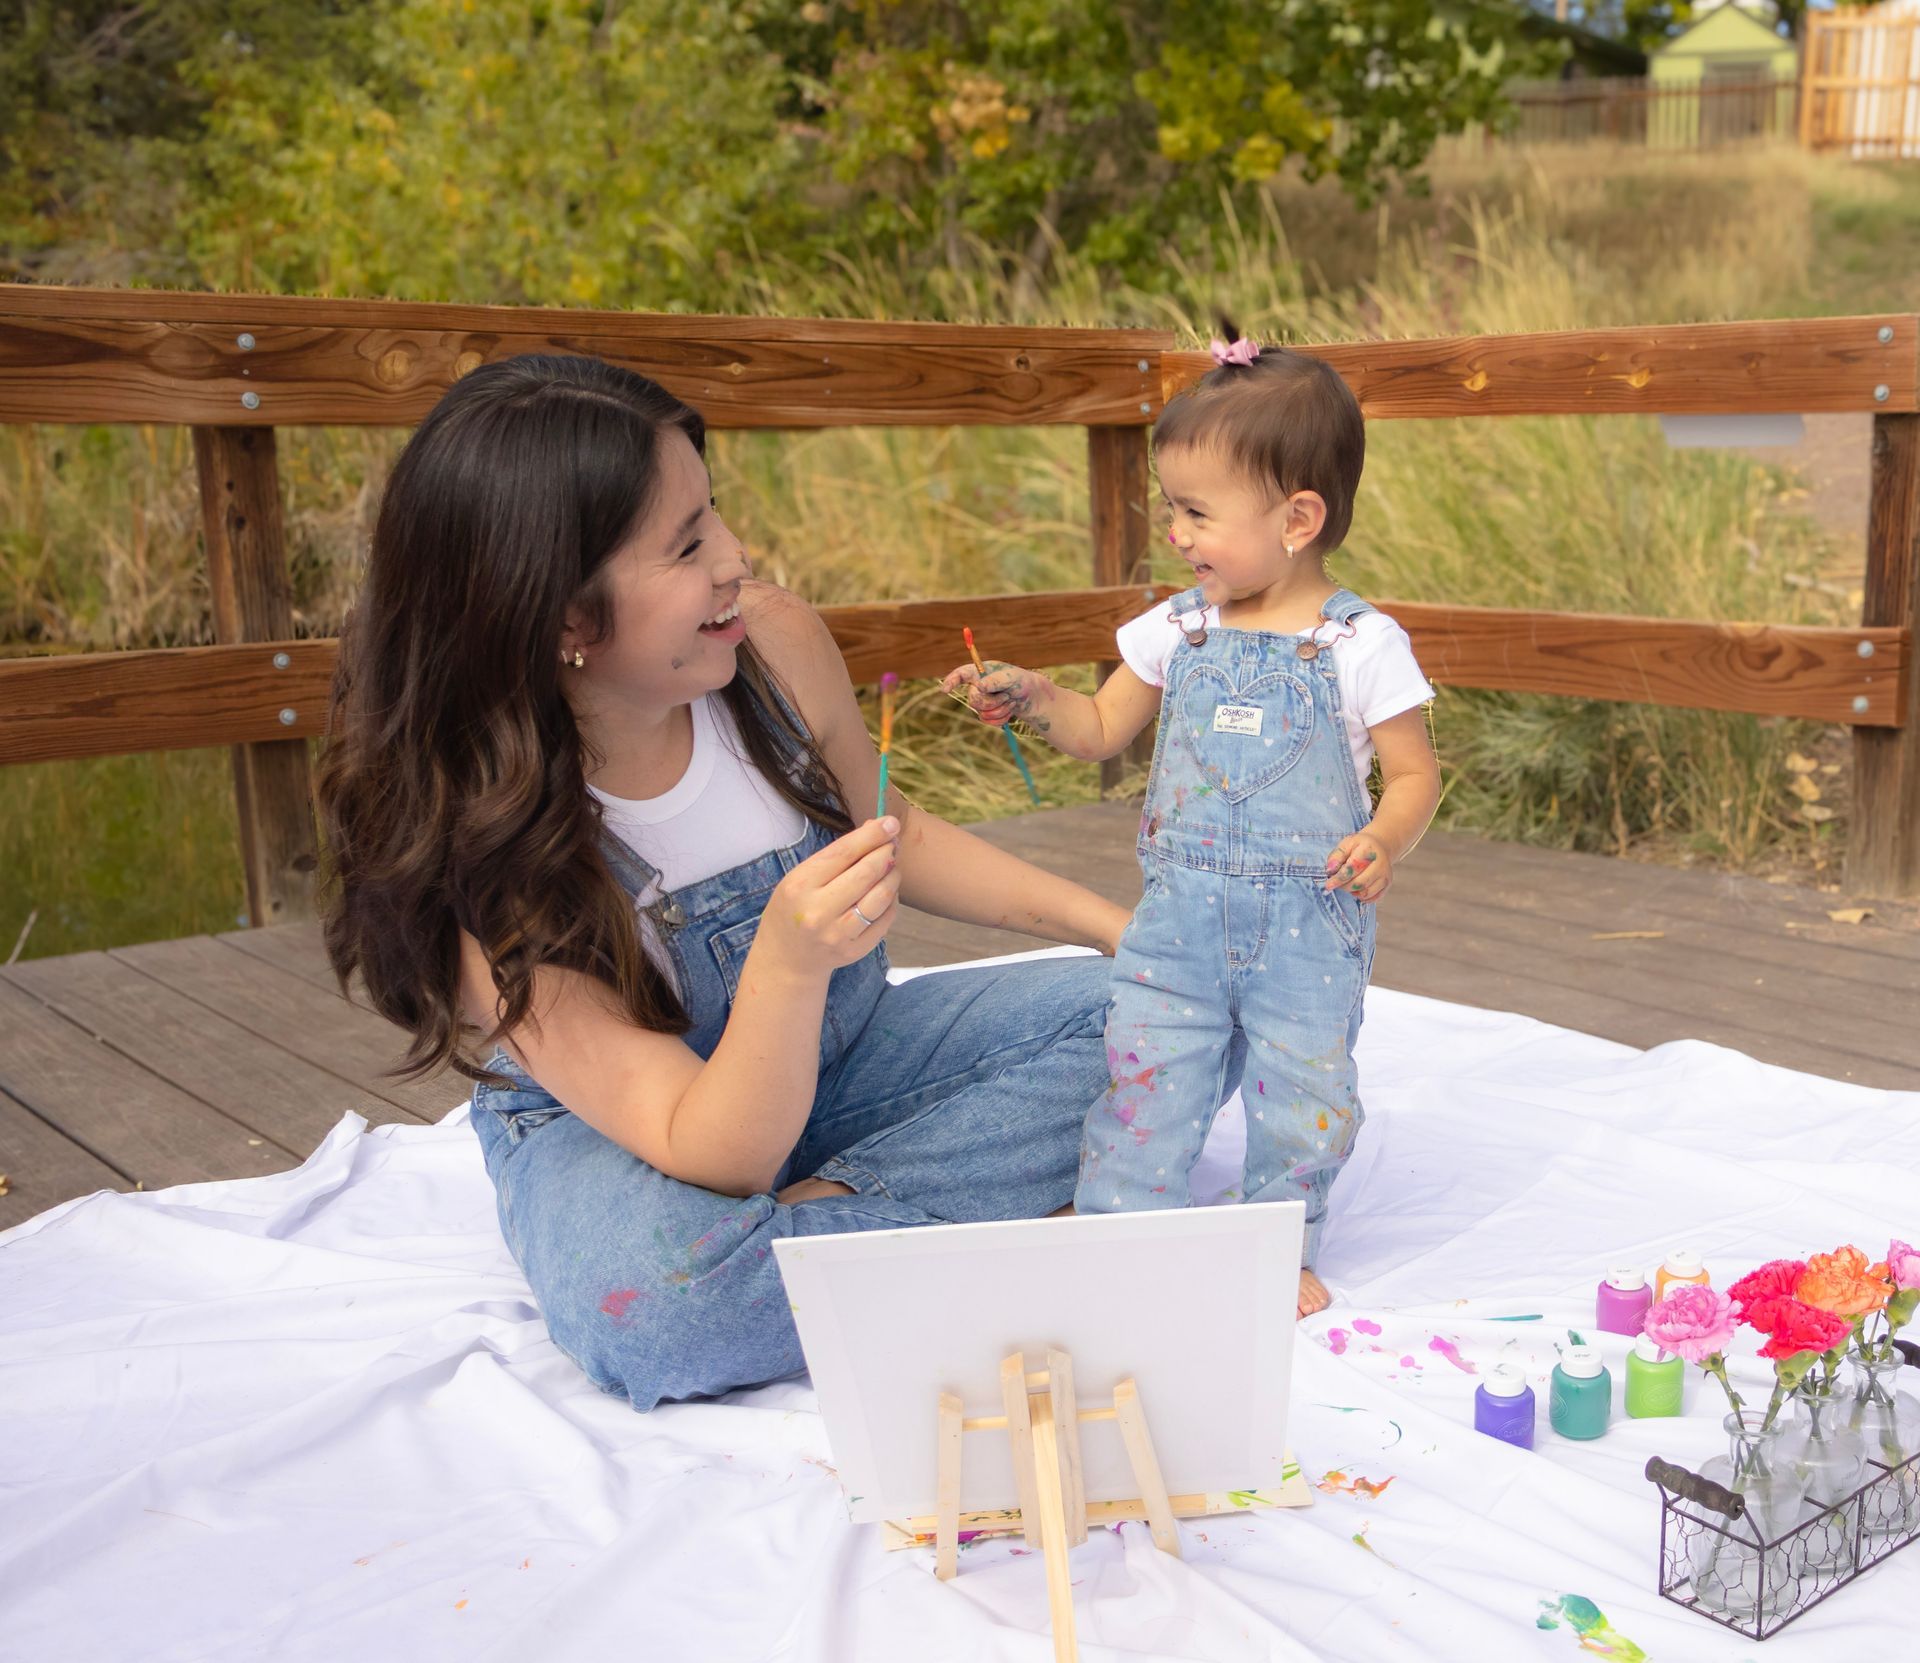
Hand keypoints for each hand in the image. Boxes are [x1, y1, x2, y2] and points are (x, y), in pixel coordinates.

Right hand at [753, 817, 900, 978]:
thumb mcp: (801, 877)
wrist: (785, 958)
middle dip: (886, 853)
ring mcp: (838, 934)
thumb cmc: (794, 907)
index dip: (871, 835)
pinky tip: (885, 892)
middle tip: (893, 844)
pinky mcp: (854, 951)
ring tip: (891, 867)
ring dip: (893, 876)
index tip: (890, 823)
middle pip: (867, 873)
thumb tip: (877, 828)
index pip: (843, 853)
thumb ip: (837, 855)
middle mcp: (818, 911)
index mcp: (800, 885)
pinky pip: (885, 919)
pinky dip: (891, 900)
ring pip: (881, 897)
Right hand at [940, 659, 1048, 728]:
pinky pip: (986, 721)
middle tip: (1008, 695)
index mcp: (981, 671)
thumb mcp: (1013, 678)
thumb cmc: (1022, 682)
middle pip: (973, 699)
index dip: (951, 681)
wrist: (1032, 699)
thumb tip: (979, 686)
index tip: (945, 689)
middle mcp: (978, 685)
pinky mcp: (986, 713)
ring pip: (980, 712)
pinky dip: (1001, 719)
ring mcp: (981, 700)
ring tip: (1011, 702)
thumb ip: (996, 680)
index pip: (961, 674)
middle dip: (992, 701)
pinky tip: (1009, 712)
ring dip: (1000, 710)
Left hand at [1324, 833, 1391, 902]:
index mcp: (1368, 849)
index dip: (1339, 879)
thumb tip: (1330, 870)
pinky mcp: (1387, 884)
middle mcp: (1380, 863)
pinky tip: (1356, 889)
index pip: (1352, 868)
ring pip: (1366, 892)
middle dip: (1344, 886)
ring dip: (1352, 892)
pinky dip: (1362, 897)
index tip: (1328, 885)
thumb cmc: (1359, 846)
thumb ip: (1336, 856)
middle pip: (1359, 883)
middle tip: (1337, 883)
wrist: (1379, 847)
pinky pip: (1373, 898)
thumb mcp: (1346, 844)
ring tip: (1347, 884)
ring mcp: (1385, 875)